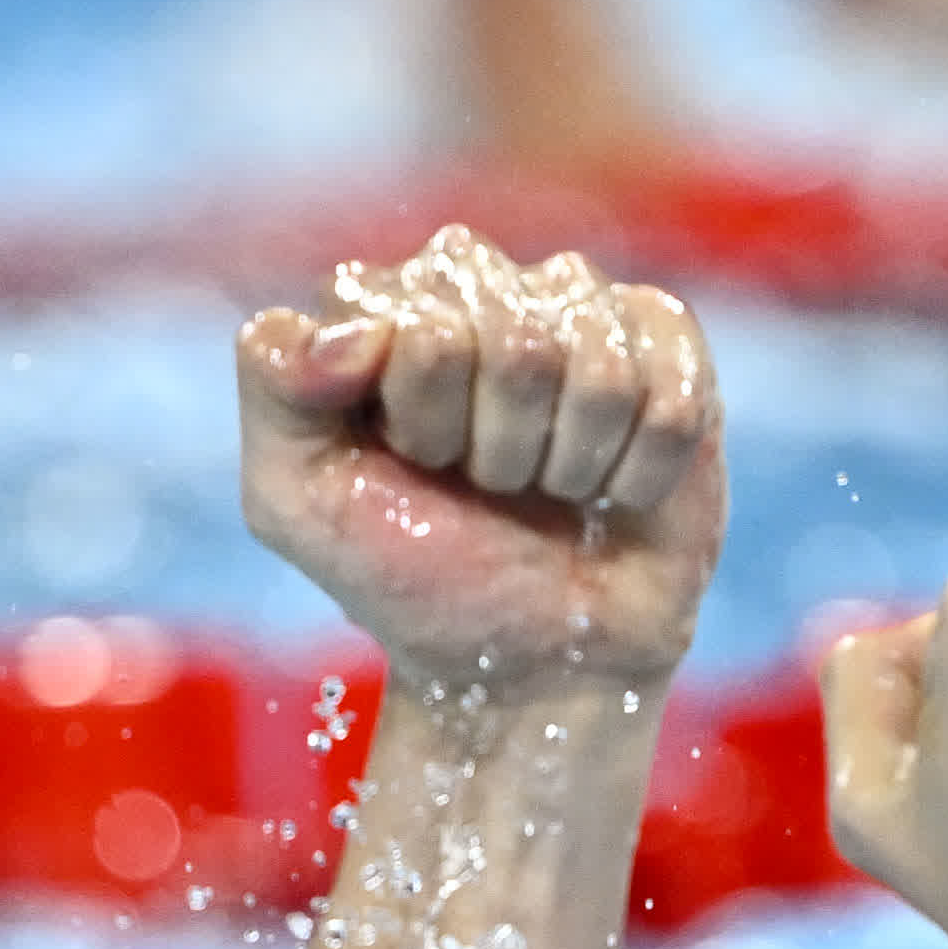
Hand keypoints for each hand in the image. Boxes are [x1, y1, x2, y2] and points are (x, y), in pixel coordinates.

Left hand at [237, 229, 724, 695]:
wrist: (531, 663)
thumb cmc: (417, 577)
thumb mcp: (297, 501)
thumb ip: (275, 389)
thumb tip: (355, 331)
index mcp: (387, 302)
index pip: (420, 322)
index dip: (425, 418)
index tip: (420, 466)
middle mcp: (486, 286)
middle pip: (517, 339)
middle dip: (500, 446)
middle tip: (489, 486)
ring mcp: (583, 311)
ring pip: (599, 368)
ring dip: (570, 463)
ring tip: (551, 491)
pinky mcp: (671, 351)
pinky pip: (672, 395)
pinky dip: (640, 473)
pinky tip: (616, 491)